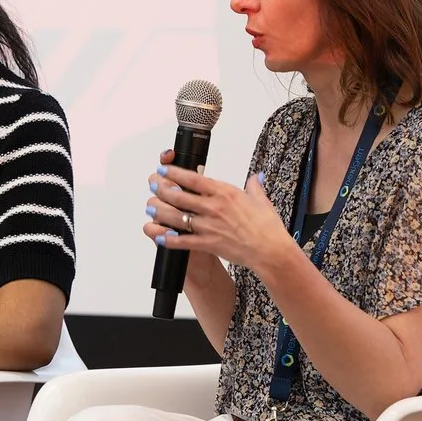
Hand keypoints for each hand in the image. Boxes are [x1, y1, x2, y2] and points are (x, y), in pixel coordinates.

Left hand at [146, 155, 296, 275]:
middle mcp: (214, 207)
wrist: (270, 250)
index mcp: (225, 193)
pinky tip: (160, 236)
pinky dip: (169, 239)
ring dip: (160, 212)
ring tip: (151, 208)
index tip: (163, 169)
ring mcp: (209, 226)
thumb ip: (254, 187)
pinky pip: (183, 241)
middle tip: (153, 185)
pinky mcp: (208, 244)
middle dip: (162, 189)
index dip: (174, 173)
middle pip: (179, 196)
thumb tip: (255, 178)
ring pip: (177, 217)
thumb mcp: (261, 200)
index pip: (193, 179)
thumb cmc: (267, 227)